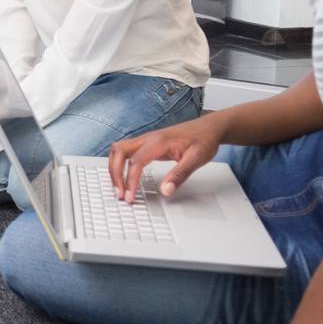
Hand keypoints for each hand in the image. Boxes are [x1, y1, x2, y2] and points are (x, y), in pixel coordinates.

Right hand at [109, 114, 226, 201]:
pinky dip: (119, 164)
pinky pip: (124, 152)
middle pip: (119, 152)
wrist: (208, 127)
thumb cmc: (203, 140)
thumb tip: (165, 190)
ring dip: (114, 168)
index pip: (136, 162)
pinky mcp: (146, 144)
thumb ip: (179, 175)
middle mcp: (148, 138)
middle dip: (115, 174)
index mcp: (159, 142)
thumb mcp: (196, 159)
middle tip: (120, 193)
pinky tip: (124, 176)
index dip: (130, 181)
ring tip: (119, 187)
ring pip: (118, 150)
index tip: (130, 196)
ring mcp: (145, 140)